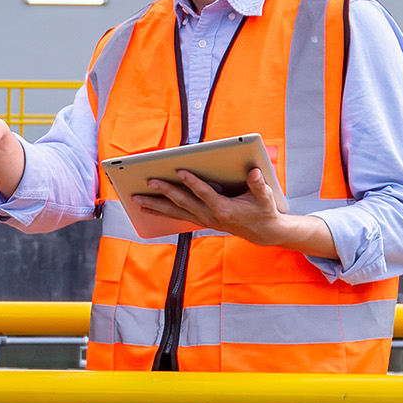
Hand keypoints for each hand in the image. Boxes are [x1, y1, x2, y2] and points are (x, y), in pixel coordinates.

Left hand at [120, 145, 332, 256]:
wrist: (263, 232)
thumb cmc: (264, 210)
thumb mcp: (265, 197)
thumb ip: (258, 185)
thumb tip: (254, 171)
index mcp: (224, 209)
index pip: (205, 193)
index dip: (192, 181)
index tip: (180, 170)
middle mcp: (210, 216)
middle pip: (183, 202)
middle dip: (165, 190)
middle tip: (149, 180)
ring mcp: (203, 220)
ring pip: (175, 211)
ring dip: (156, 205)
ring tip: (137, 199)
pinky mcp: (201, 220)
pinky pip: (178, 215)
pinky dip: (162, 211)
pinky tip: (148, 207)